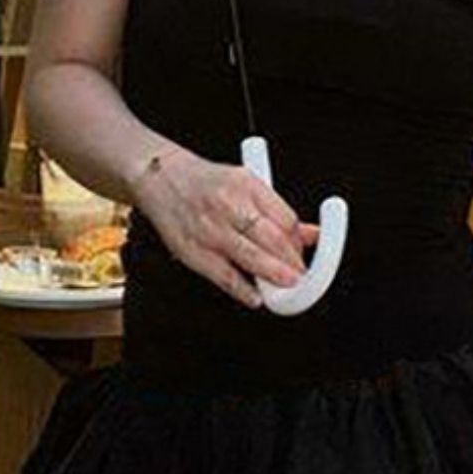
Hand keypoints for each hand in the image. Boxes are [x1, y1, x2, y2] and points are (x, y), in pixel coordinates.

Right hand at [134, 144, 320, 308]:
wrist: (159, 176)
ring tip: (287, 290)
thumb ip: (278, 211)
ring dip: (274, 276)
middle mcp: (228, 205)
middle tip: (300, 278)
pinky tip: (255, 297)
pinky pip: (223, 275)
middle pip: (271, 239)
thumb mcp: (246, 184)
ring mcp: (209, 229)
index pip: (285, 219)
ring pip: (250, 257)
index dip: (298, 243)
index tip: (303, 256)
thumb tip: (312, 235)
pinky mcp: (191, 250)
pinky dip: (242, 289)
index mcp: (246, 185)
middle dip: (291, 263)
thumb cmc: (205, 182)